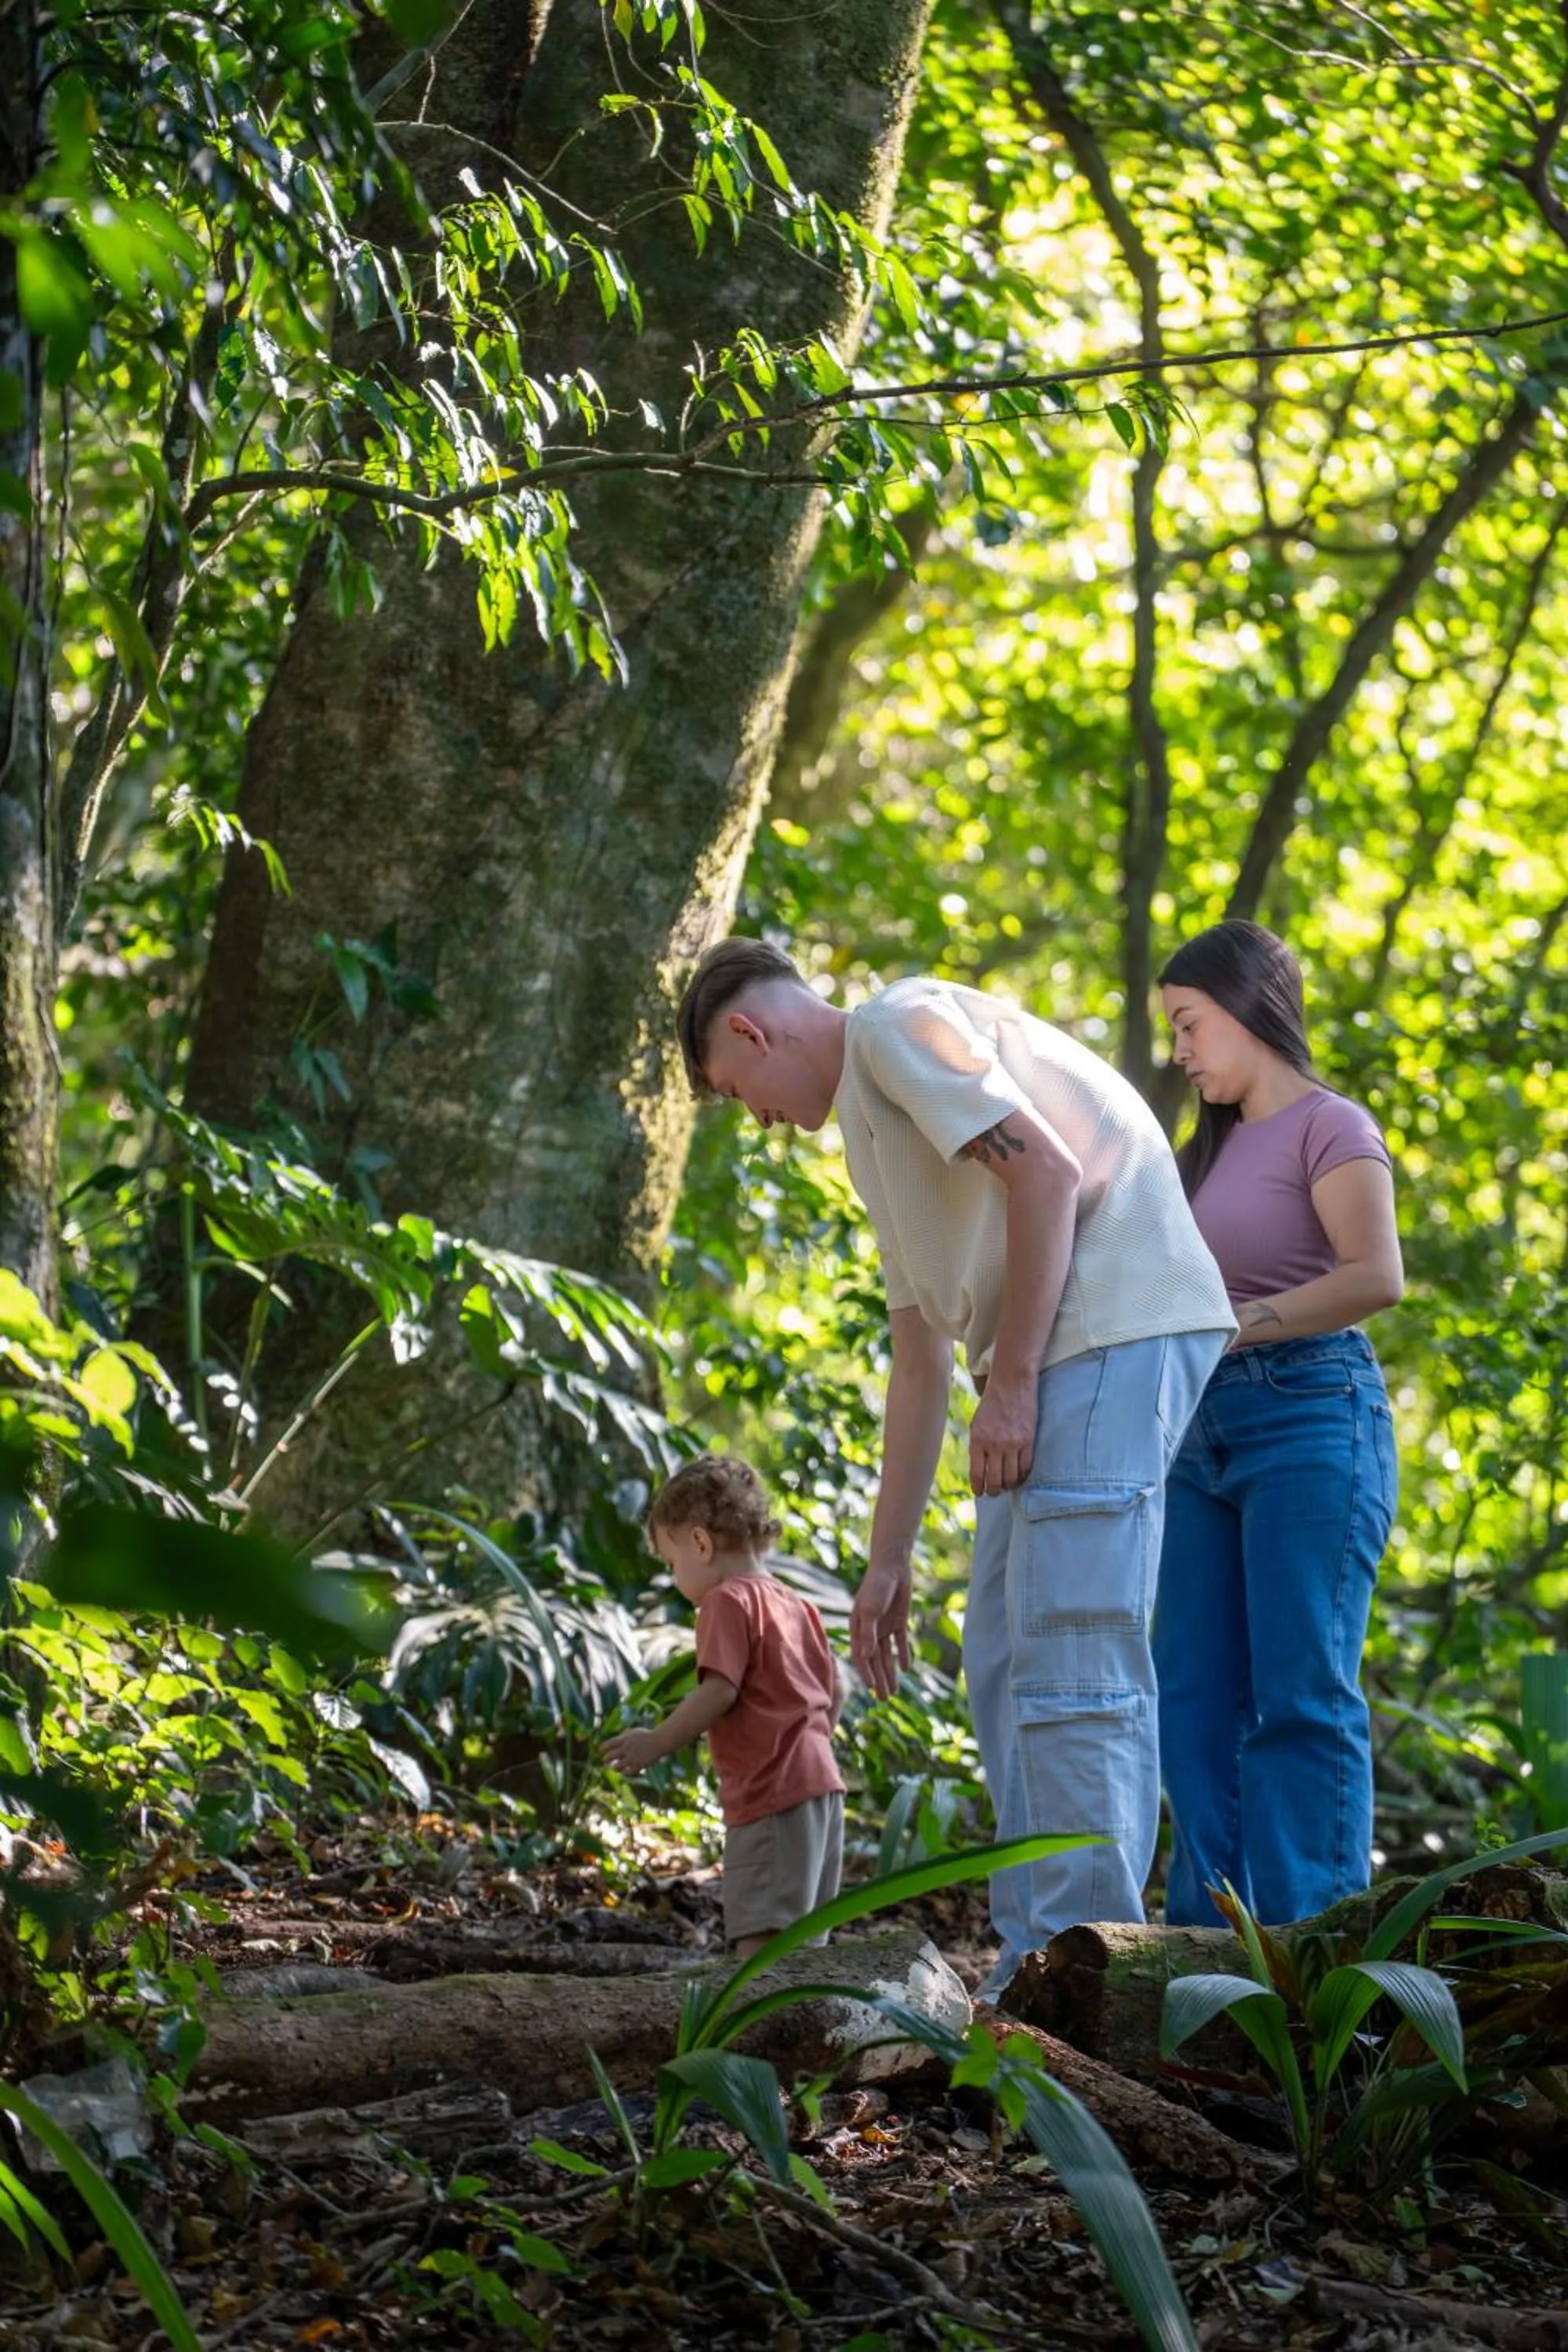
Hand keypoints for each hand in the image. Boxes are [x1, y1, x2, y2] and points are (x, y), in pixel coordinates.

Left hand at [602, 1725, 661, 1774]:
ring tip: (615, 1767)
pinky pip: (627, 1772)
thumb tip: (617, 1739)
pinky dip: (625, 1773)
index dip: (602, 1748)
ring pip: (616, 1767)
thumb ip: (625, 1735)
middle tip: (606, 1760)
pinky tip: (625, 1771)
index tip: (601, 1751)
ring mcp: (631, 1758)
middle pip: (609, 1757)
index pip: (608, 1745)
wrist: (659, 1741)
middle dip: (606, 1759)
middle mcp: (626, 1749)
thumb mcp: (634, 1732)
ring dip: (614, 1767)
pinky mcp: (638, 1765)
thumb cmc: (647, 1735)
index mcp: (624, 1739)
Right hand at [850, 1561, 912, 1697]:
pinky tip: (905, 1669)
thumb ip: (867, 1633)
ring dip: (890, 1673)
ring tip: (894, 1691)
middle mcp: (870, 1630)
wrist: (893, 1566)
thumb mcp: (871, 1609)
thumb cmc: (877, 1586)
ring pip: (887, 1655)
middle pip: (874, 1660)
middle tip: (885, 1699)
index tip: (873, 1689)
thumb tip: (864, 1656)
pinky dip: (903, 1655)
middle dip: (879, 1679)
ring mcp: (884, 1626)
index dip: (867, 1673)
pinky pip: (900, 1642)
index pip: (861, 1657)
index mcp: (858, 1628)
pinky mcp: (898, 1621)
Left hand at [968, 1373, 1037, 1495]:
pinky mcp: (1029, 1441)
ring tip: (1007, 1484)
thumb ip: (977, 1446)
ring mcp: (1013, 1444)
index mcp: (978, 1440)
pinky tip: (1018, 1475)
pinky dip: (1022, 1475)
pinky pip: (1026, 1467)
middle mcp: (995, 1444)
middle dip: (994, 1491)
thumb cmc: (991, 1404)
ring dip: (1008, 1485)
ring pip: (1012, 1477)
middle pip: (995, 1480)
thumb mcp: (976, 1424)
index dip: (978, 1488)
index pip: (977, 1473)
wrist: (1012, 1384)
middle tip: (994, 1492)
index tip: (979, 1493)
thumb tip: (980, 1470)